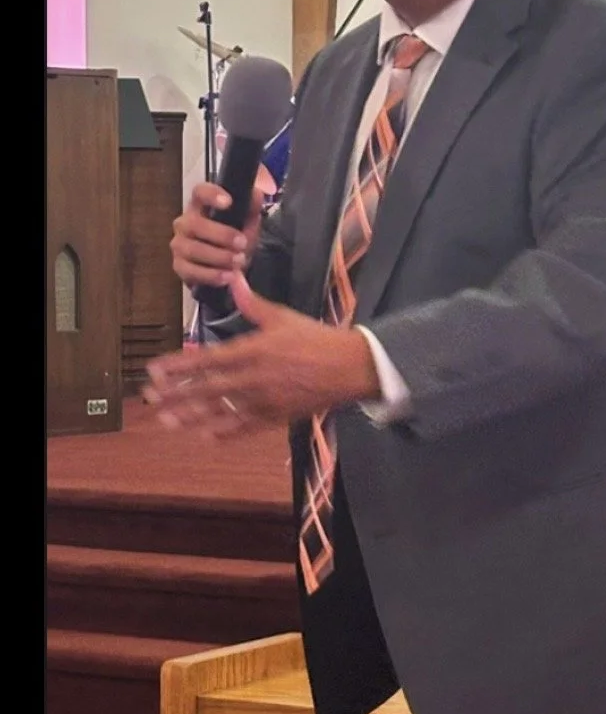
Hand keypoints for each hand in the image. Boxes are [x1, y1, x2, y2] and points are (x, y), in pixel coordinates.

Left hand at [144, 272, 380, 436]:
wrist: (349, 368)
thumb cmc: (315, 339)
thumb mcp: (282, 317)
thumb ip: (252, 303)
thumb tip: (233, 278)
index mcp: (252, 350)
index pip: (206, 360)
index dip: (178, 366)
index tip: (154, 369)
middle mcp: (252, 378)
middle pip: (206, 389)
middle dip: (175, 395)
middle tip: (149, 398)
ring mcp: (263, 401)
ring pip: (220, 412)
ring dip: (191, 417)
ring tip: (167, 421)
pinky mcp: (275, 418)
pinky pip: (244, 428)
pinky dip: (224, 432)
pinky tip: (205, 436)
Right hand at [170, 181, 263, 289]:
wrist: (228, 265)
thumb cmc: (234, 238)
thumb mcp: (247, 223)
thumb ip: (251, 209)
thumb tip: (256, 195)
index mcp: (200, 207)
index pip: (199, 193)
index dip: (211, 194)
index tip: (228, 202)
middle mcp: (185, 223)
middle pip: (194, 224)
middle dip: (220, 234)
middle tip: (242, 243)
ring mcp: (180, 245)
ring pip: (192, 249)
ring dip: (218, 256)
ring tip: (238, 261)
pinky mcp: (180, 267)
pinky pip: (192, 271)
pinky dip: (212, 275)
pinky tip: (228, 276)